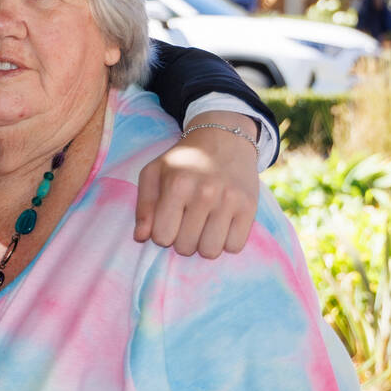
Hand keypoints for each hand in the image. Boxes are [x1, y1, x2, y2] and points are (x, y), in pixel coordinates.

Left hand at [134, 123, 260, 258]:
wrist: (224, 138)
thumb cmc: (183, 160)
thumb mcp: (154, 173)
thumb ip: (143, 206)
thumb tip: (140, 237)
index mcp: (177, 185)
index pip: (162, 237)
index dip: (162, 234)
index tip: (168, 221)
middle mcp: (205, 193)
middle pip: (186, 248)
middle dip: (182, 240)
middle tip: (186, 222)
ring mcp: (229, 201)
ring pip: (210, 251)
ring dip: (203, 244)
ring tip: (203, 226)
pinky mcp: (249, 207)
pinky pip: (234, 247)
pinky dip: (226, 242)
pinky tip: (221, 225)